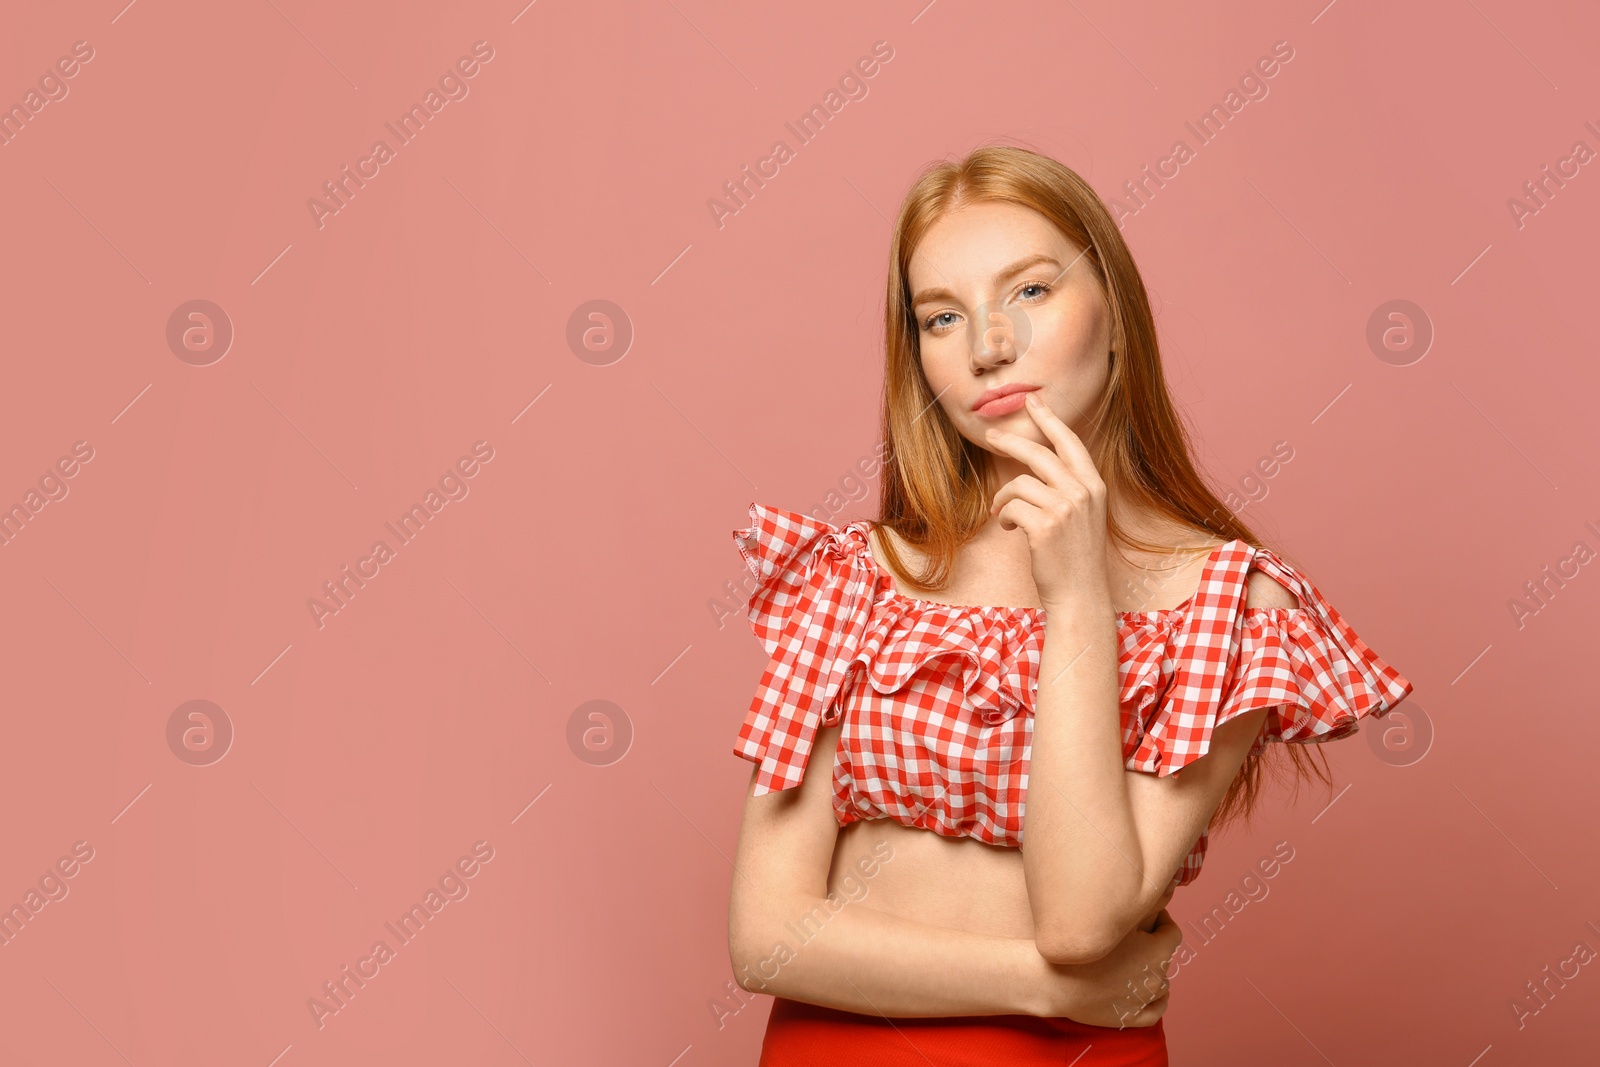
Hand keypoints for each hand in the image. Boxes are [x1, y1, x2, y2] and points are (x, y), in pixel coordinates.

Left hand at [983, 392, 1108, 610]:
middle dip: (1010, 442)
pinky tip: (1012, 529)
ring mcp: (1065, 508)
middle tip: (991, 435)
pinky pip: (1011, 507)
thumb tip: (1034, 466)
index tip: (1033, 402)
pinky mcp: (1045, 526)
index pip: (1070, 443)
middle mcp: (1083, 492)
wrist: (1080, 594)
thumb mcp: (1081, 516)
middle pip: (1039, 453)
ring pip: (1019, 484)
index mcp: (1094, 486)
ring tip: (1004, 514)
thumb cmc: (1075, 557)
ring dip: (1004, 498)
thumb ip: (1066, 489)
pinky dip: (1005, 517)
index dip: (1050, 420)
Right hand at [1035, 908, 1180, 1027]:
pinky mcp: (1131, 1018)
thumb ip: (1142, 905)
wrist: (1051, 982)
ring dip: (1153, 971)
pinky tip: (1151, 993)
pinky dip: (1157, 1000)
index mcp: (1156, 952)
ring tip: (1134, 961)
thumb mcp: (1113, 919)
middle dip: (1153, 944)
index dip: (1162, 920)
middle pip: (1164, 957)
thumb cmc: (1080, 947)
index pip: (1173, 933)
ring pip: (1161, 983)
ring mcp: (1143, 1000)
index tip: (1149, 915)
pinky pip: (1156, 1010)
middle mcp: (1155, 978)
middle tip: (1132, 936)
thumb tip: (1163, 891)